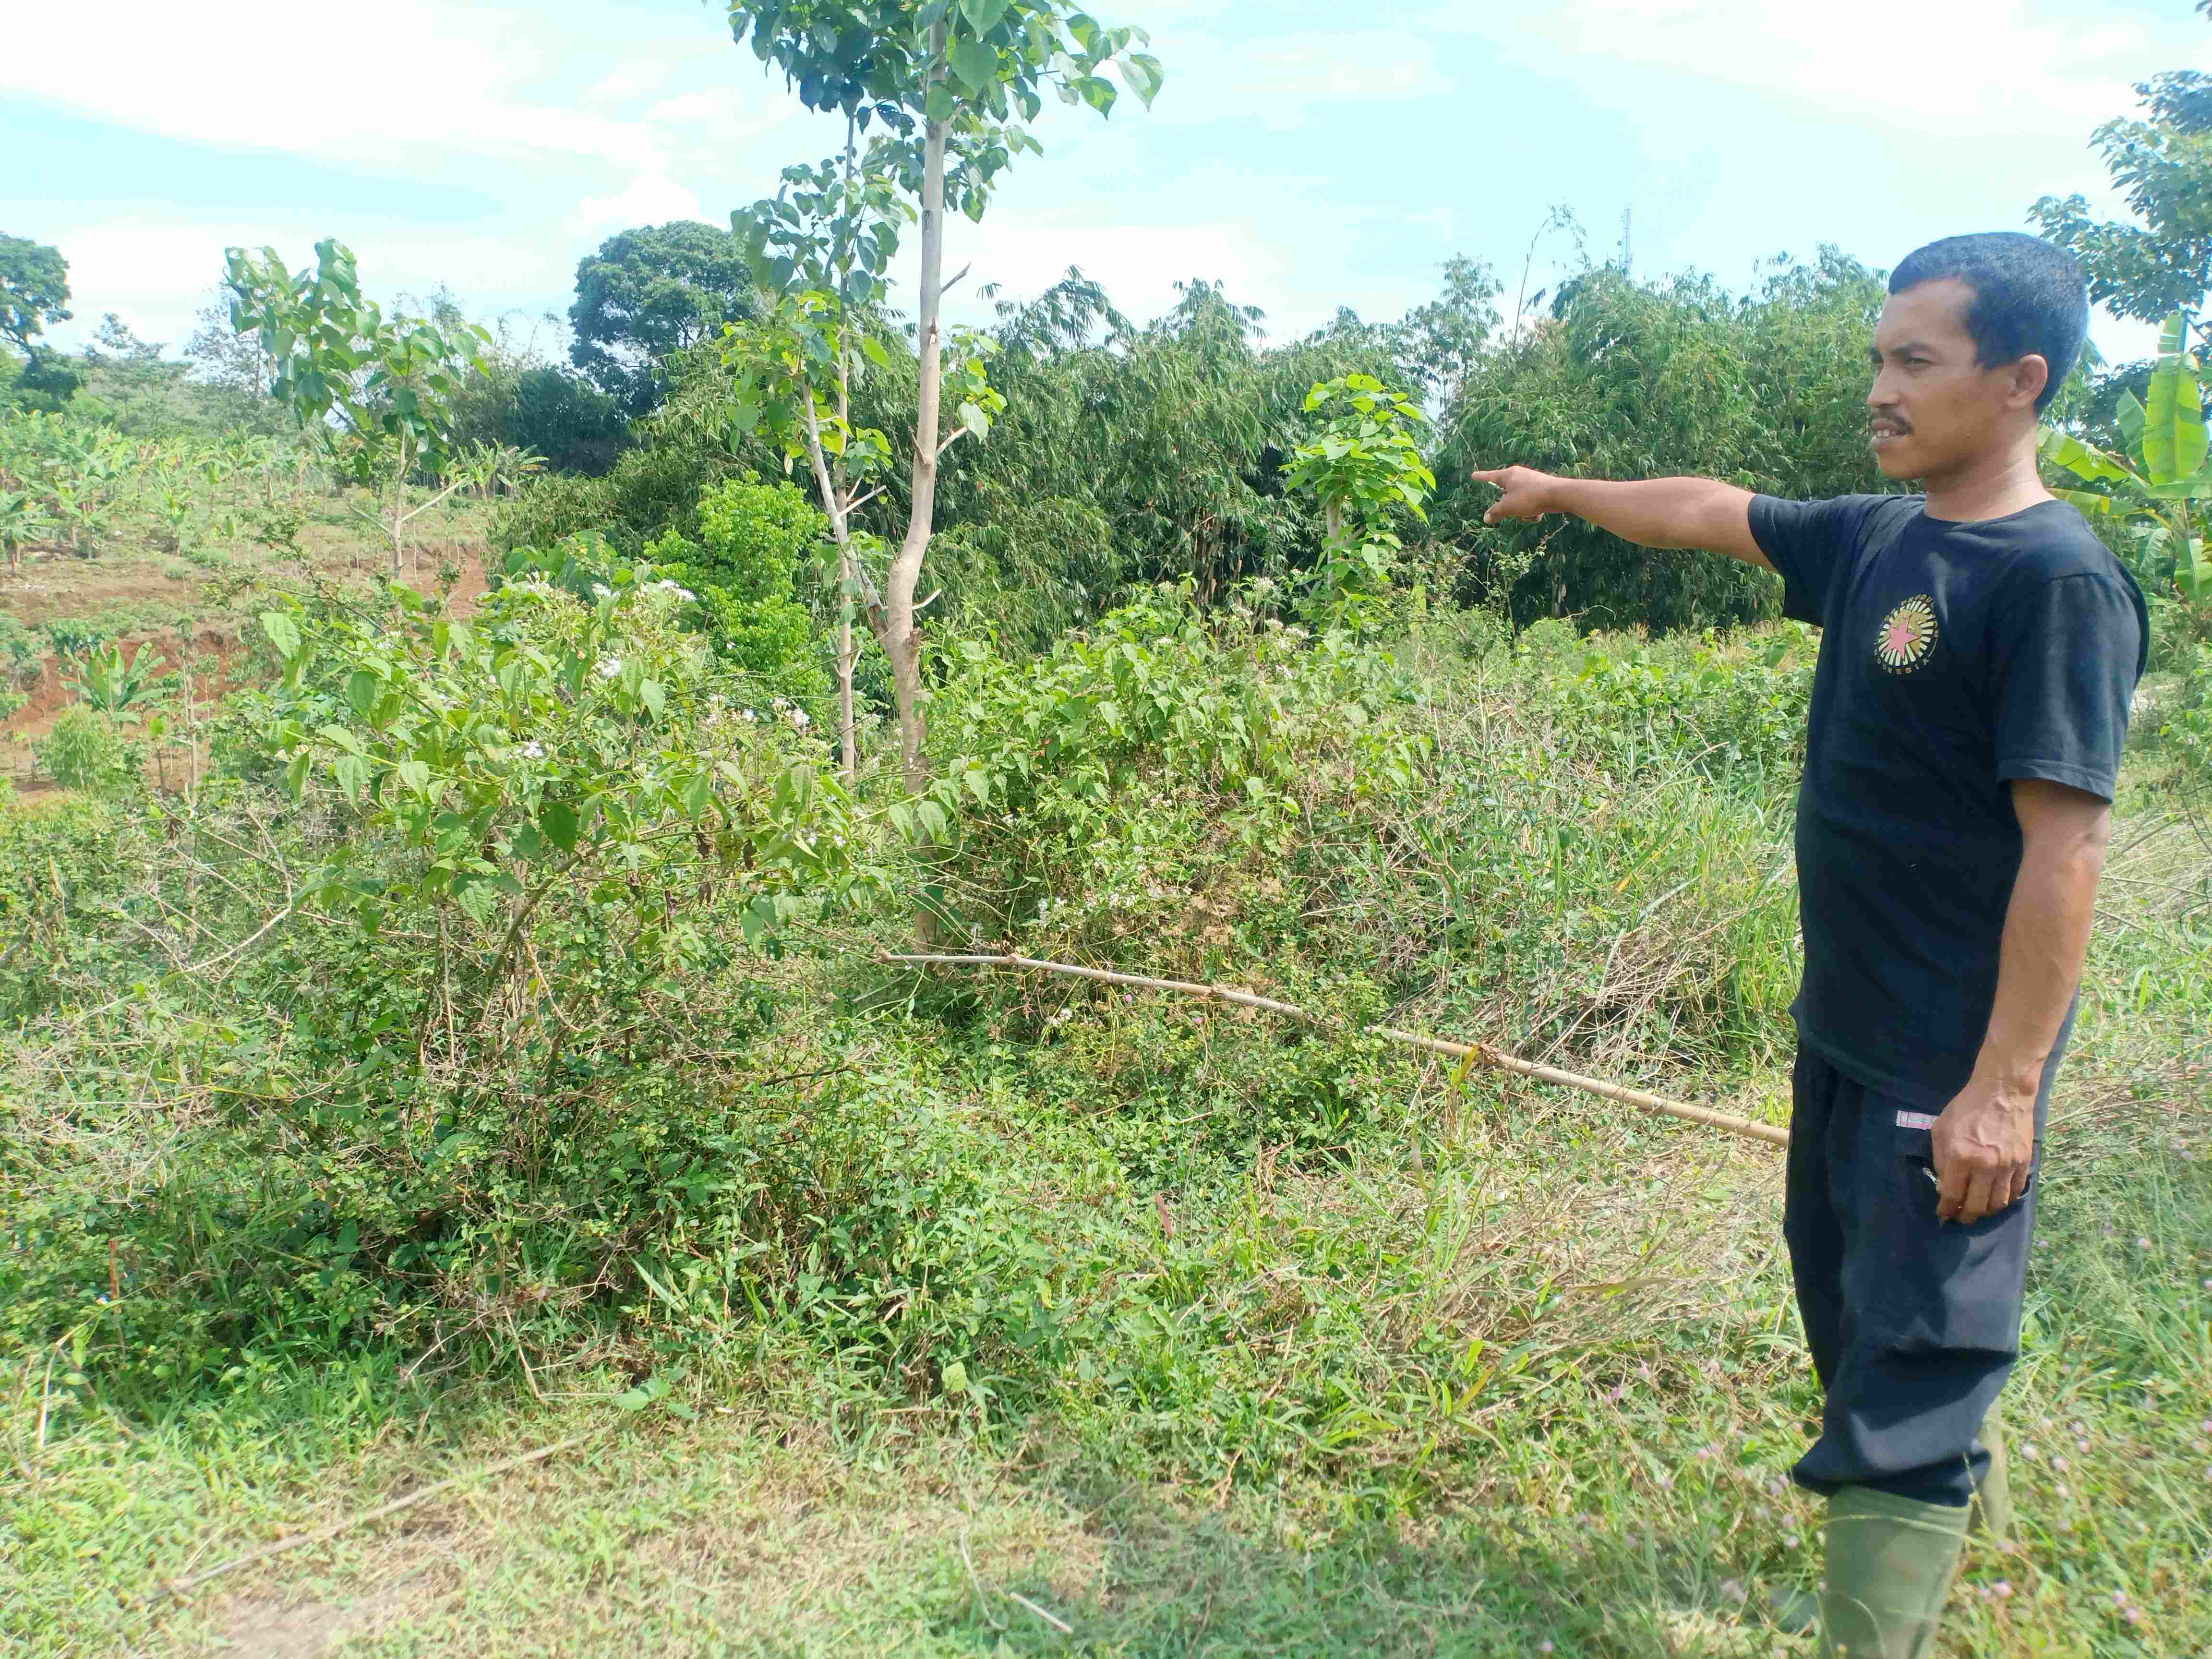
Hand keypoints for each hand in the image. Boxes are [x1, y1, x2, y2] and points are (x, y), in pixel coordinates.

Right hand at [1469, 465, 1560, 523]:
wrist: (1559, 495)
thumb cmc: (1530, 497)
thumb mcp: (1508, 507)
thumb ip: (1495, 512)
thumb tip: (1486, 518)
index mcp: (1509, 475)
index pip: (1490, 476)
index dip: (1481, 477)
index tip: (1473, 475)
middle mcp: (1519, 476)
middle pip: (1505, 493)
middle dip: (1508, 507)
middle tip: (1510, 512)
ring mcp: (1531, 482)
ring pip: (1518, 501)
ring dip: (1521, 511)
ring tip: (1528, 513)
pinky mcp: (1541, 490)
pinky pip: (1530, 503)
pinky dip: (1532, 511)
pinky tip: (1538, 514)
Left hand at [1929, 1074, 2036, 1224]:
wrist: (2003, 1092)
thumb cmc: (1966, 1108)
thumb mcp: (1941, 1130)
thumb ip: (1940, 1160)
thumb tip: (1944, 1186)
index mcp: (1960, 1156)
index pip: (1952, 1195)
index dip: (1946, 1209)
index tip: (1943, 1213)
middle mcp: (1985, 1165)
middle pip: (1976, 1205)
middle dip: (1965, 1216)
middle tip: (1960, 1217)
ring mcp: (2008, 1166)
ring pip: (1998, 1203)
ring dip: (1986, 1211)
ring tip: (1978, 1210)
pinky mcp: (2024, 1163)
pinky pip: (2015, 1191)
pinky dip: (2005, 1199)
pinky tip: (1996, 1198)